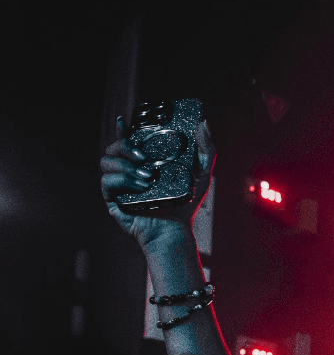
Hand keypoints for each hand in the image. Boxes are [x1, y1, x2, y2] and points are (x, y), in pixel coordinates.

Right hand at [100, 116, 215, 247]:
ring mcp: (119, 184)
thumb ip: (205, 148)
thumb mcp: (202, 174)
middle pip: (113, 147)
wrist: (175, 231)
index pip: (127, 139)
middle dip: (126, 146)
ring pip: (106, 161)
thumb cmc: (186, 205)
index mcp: (144, 161)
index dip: (122, 129)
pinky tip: (141, 187)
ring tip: (147, 178)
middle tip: (144, 157)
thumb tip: (203, 122)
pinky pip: (106, 181)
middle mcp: (129, 170)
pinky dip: (123, 181)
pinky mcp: (113, 199)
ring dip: (126, 166)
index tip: (124, 123)